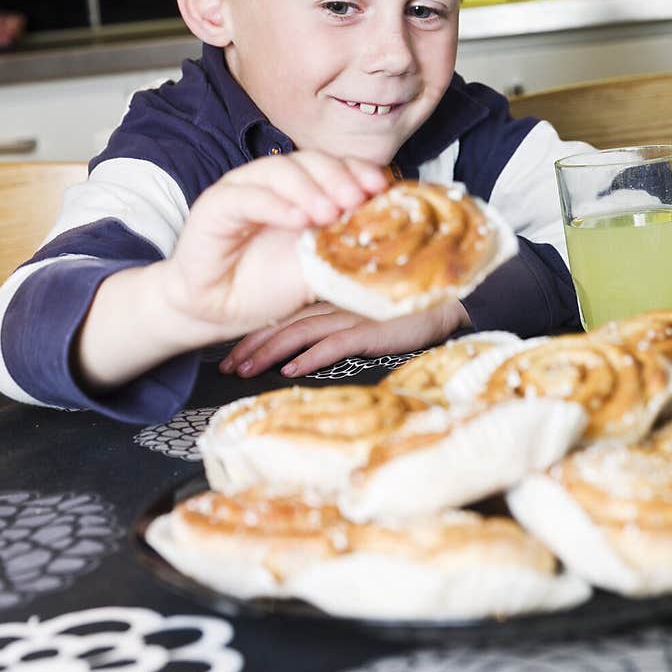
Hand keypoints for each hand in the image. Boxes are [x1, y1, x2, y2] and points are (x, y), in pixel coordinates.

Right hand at [161, 151, 389, 344]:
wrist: (220, 312)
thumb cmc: (269, 288)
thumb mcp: (320, 269)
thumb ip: (349, 252)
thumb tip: (397, 248)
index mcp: (303, 191)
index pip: (334, 166)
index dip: (358, 170)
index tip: (382, 187)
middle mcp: (274, 183)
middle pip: (309, 161)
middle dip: (338, 177)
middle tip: (356, 201)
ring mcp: (243, 189)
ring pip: (277, 170)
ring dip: (308, 188)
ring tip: (329, 213)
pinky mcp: (214, 205)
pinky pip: (244, 195)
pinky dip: (274, 203)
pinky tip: (296, 219)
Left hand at [219, 297, 471, 377]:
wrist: (447, 306)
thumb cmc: (406, 314)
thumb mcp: (363, 317)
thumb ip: (337, 327)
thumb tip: (303, 354)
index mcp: (331, 300)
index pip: (284, 316)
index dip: (255, 334)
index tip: (230, 354)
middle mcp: (335, 305)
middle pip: (283, 325)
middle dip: (251, 346)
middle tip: (225, 367)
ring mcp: (351, 315)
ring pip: (299, 333)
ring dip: (269, 353)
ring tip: (244, 370)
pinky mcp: (370, 329)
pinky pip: (333, 344)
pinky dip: (308, 357)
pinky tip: (289, 370)